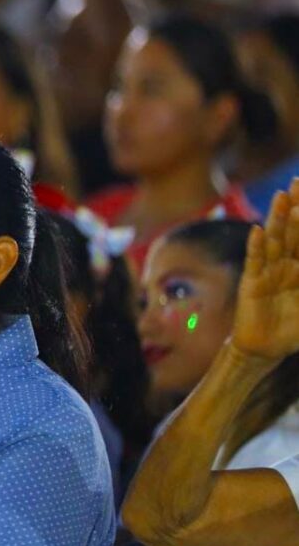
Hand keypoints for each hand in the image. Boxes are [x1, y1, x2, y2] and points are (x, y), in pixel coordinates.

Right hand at [232, 179, 298, 360]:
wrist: (267, 348)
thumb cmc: (294, 328)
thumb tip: (296, 259)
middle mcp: (286, 264)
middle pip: (292, 231)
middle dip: (296, 207)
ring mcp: (268, 271)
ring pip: (274, 240)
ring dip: (277, 218)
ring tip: (282, 196)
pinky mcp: (251, 284)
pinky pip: (254, 262)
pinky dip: (256, 247)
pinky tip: (258, 232)